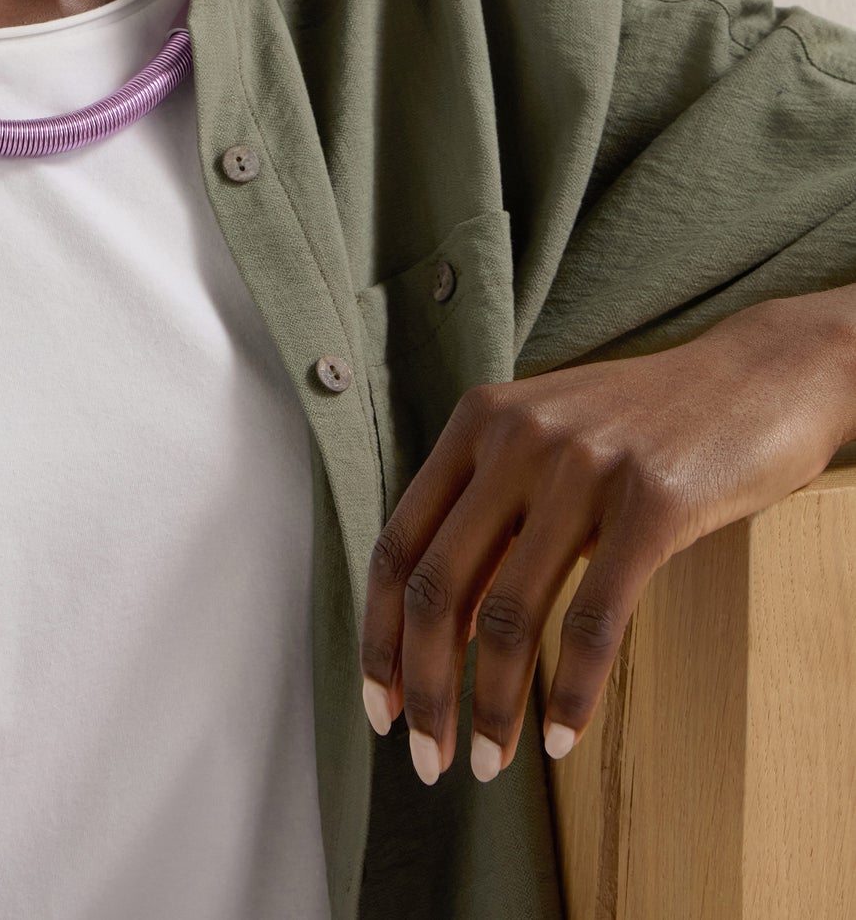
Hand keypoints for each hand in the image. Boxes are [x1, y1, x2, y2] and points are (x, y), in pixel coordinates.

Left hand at [358, 287, 855, 784]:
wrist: (761, 376)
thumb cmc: (648, 422)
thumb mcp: (549, 436)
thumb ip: (492, 503)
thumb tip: (440, 620)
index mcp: (478, 421)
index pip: (398, 544)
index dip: (378, 636)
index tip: (379, 705)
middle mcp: (517, 437)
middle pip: (439, 588)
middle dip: (424, 687)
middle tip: (428, 762)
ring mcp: (584, 467)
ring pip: (511, 614)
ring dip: (491, 707)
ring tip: (488, 763)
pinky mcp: (653, 502)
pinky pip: (594, 619)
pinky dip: (572, 693)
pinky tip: (561, 738)